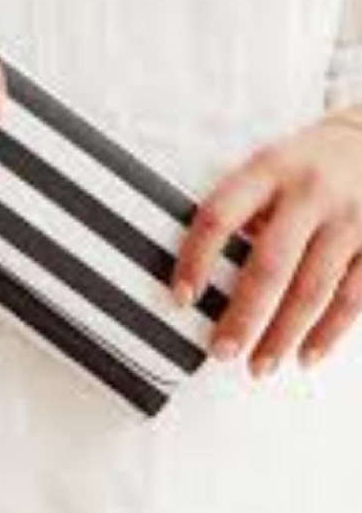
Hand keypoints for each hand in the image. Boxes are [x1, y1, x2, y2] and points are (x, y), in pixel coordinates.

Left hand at [173, 118, 361, 376]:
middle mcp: (310, 194)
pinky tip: (306, 355)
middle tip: (220, 351)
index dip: (194, 260)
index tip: (180, 297)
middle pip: (269, 266)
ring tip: (259, 366)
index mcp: (268, 170)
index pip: (218, 217)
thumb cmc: (308, 158)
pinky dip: (330, 332)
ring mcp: (350, 220)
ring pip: (312, 290)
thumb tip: (208, 263)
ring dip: (282, 335)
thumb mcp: (269, 163)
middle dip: (243, 316)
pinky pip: (354, 297)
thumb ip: (242, 206)